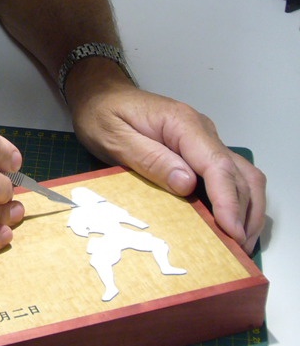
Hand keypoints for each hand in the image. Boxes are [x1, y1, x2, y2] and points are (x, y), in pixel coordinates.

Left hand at [68, 70, 265, 253]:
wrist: (99, 96)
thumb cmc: (103, 114)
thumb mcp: (115, 137)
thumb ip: (150, 159)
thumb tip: (186, 184)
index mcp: (182, 124)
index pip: (217, 165)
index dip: (228, 200)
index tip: (231, 230)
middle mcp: (202, 131)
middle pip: (238, 173)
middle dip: (244, 212)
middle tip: (238, 249)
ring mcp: (202, 141)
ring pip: (241, 175)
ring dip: (247, 209)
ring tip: (240, 243)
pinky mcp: (197, 151)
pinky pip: (227, 176)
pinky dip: (235, 201)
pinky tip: (228, 224)